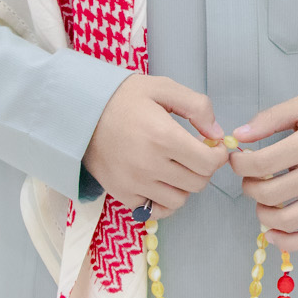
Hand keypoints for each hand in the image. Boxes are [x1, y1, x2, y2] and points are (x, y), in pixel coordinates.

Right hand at [82, 74, 225, 216]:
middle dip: (203, 169)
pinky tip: (160, 182)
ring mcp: (134, 183)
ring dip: (184, 186)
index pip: (208, 163)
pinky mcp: (121, 195)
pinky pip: (155, 209)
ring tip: (176, 167)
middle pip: (197, 183)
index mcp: (163, 137)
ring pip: (179, 200)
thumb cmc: (123, 98)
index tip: (213, 147)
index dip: (218, 156)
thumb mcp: (163, 88)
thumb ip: (197, 106)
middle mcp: (149, 165)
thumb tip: (217, 134)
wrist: (79, 113)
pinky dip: (163, 200)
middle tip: (194, 154)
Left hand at [229, 96, 297, 251]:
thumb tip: (239, 135)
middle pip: (269, 193)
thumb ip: (271, 117)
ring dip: (263, 215)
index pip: (261, 163)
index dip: (240, 164)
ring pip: (285, 220)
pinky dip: (287, 242)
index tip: (239, 161)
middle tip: (251, 180)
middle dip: (249, 187)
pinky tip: (273, 233)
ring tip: (263, 202)